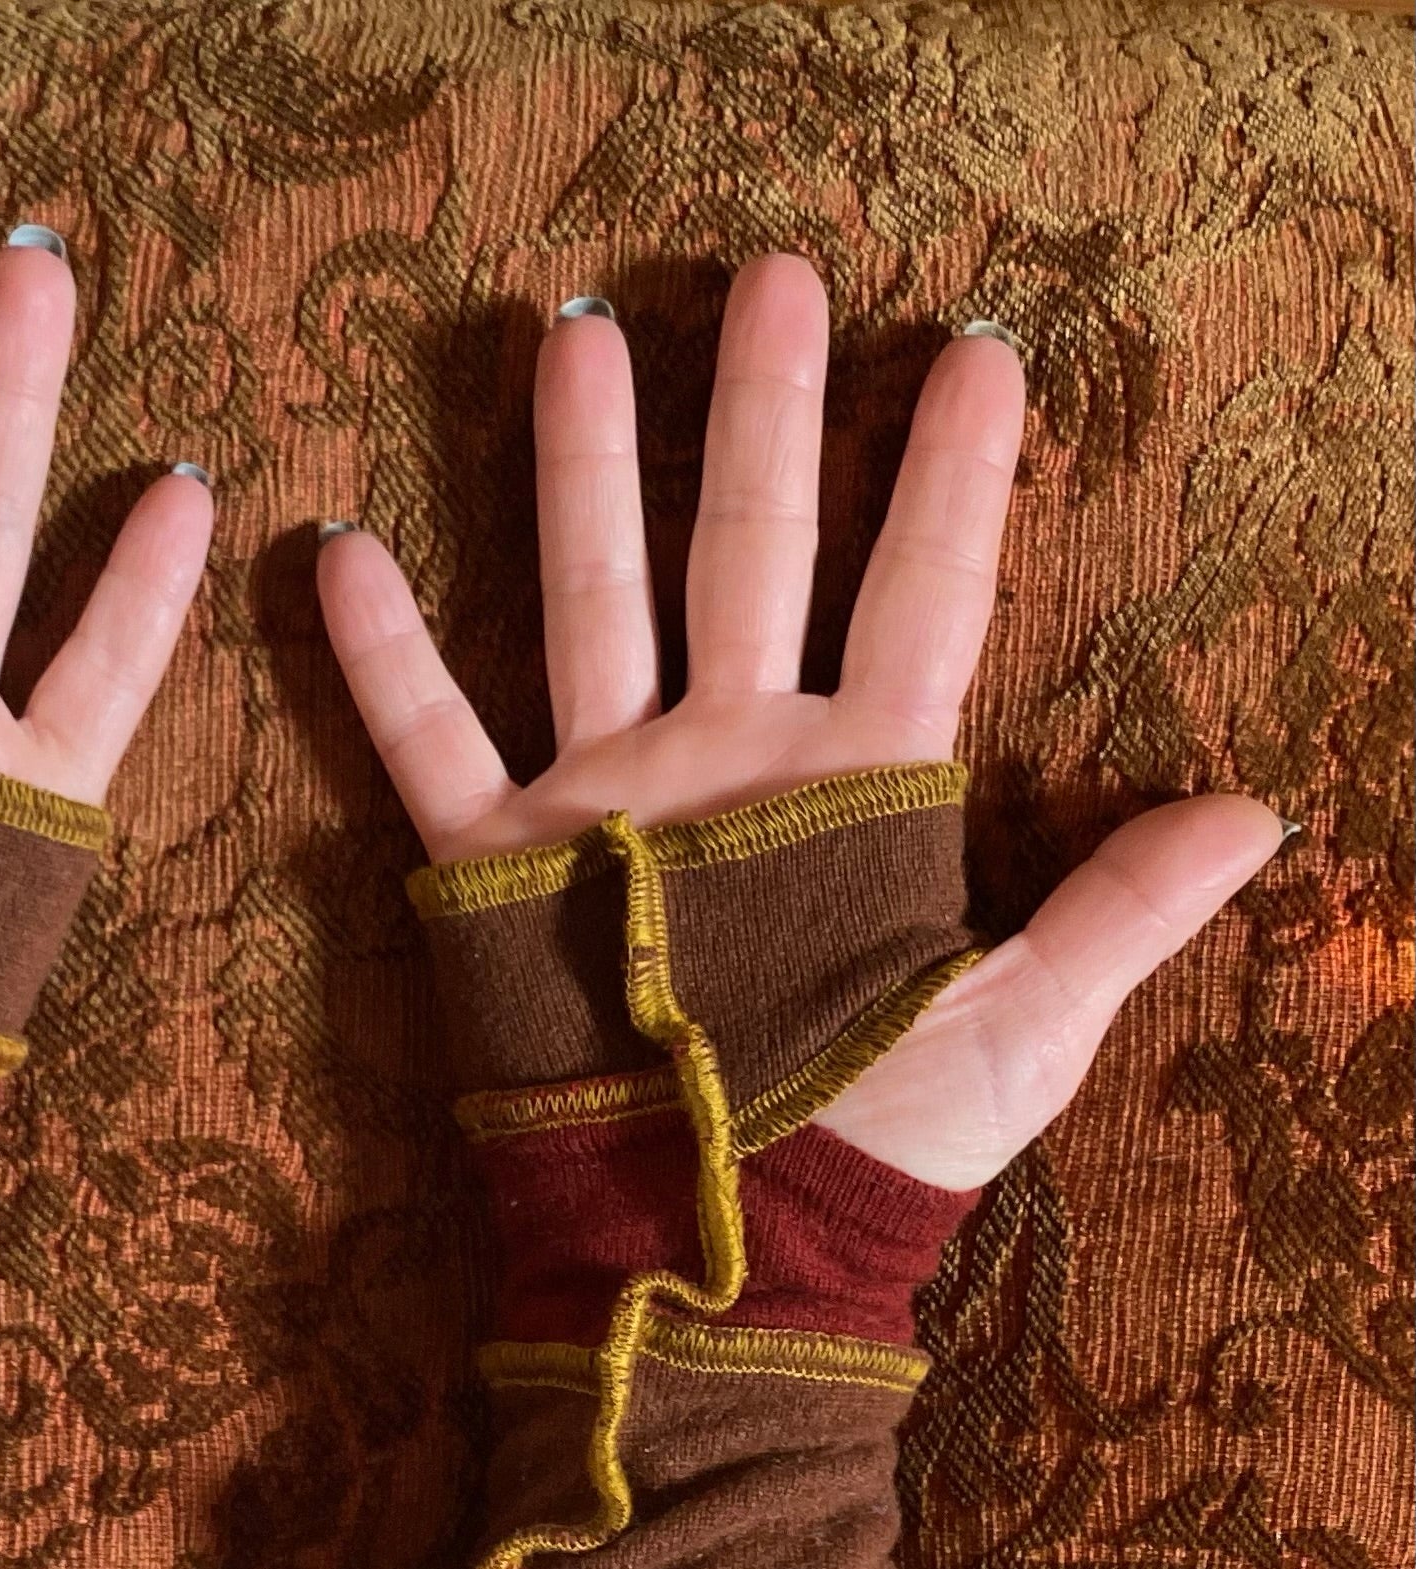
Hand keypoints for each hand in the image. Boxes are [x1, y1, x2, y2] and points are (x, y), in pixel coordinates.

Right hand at [315, 254, 1285, 1188]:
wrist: (708, 1252)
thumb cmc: (872, 1148)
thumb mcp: (1021, 1031)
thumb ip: (1119, 911)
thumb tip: (1263, 812)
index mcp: (863, 787)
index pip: (922, 595)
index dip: (954, 478)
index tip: (981, 353)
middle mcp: (733, 764)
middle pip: (749, 552)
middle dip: (758, 417)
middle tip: (770, 279)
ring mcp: (610, 804)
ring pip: (593, 601)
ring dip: (579, 475)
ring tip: (571, 338)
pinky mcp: (498, 869)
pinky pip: (428, 743)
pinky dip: (384, 660)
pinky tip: (343, 547)